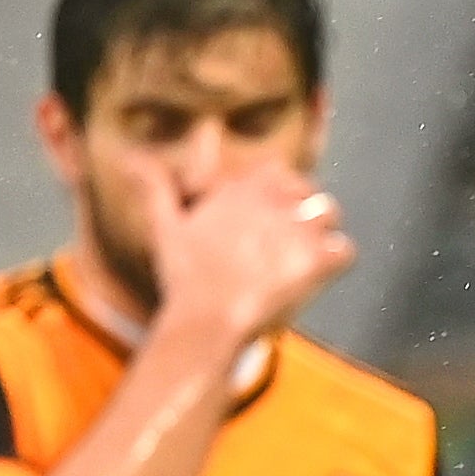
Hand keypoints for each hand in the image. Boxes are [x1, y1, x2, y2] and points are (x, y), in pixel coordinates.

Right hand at [144, 155, 353, 346]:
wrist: (208, 319)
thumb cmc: (185, 277)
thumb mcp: (164, 227)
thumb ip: (154, 188)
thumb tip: (130, 157)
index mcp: (240, 189)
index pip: (276, 171)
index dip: (279, 191)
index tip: (270, 214)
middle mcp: (272, 201)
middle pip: (307, 189)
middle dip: (303, 209)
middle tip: (291, 239)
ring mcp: (297, 229)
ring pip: (329, 212)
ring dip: (322, 231)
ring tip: (307, 254)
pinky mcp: (316, 260)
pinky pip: (345, 249)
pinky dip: (336, 261)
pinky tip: (319, 276)